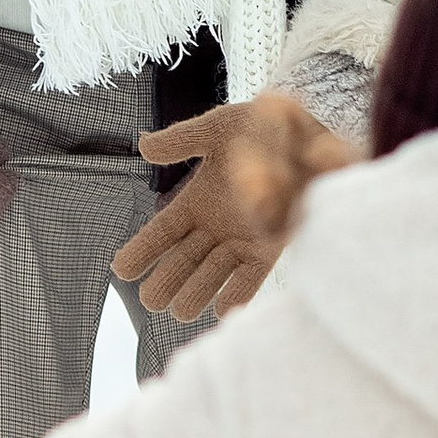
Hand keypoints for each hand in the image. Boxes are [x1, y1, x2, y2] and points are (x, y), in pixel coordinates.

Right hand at [110, 91, 359, 320]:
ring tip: (180, 311)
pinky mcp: (273, 246)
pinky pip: (253, 276)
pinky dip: (240, 293)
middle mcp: (218, 224)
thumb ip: (184, 140)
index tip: (121, 270)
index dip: (143, 250)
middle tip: (150, 300)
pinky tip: (224, 310)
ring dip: (197, 292)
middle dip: (166, 280)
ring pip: (213, 273)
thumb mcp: (221, 127)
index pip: (163, 231)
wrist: (317, 132)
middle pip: (184, 260)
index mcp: (200, 198)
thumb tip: (143, 146)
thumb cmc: (269, 125)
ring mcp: (244, 238)